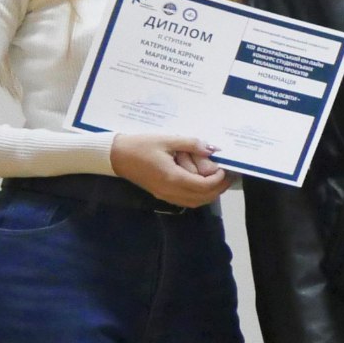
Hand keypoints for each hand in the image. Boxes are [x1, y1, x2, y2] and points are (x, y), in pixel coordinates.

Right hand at [112, 131, 231, 206]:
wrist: (115, 156)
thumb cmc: (140, 146)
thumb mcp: (167, 140)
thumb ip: (191, 144)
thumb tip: (212, 148)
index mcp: (172, 178)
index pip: (203, 186)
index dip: (218, 179)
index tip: (226, 168)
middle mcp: (170, 191)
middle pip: (202, 198)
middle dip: (218, 188)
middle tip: (228, 175)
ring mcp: (165, 195)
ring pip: (195, 202)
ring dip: (209, 194)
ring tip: (218, 179)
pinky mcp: (161, 194)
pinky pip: (185, 200)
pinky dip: (198, 195)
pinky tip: (202, 183)